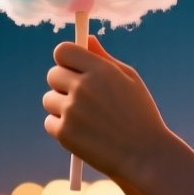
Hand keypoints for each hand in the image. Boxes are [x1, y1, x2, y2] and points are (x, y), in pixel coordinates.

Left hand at [44, 34, 172, 181]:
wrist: (145, 155)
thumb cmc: (140, 114)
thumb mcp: (129, 79)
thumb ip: (104, 58)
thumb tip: (86, 39)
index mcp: (100, 70)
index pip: (63, 51)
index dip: (66, 58)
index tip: (72, 67)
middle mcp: (83, 87)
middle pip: (53, 74)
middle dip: (62, 83)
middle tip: (79, 95)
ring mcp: (72, 111)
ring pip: (49, 99)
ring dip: (61, 106)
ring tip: (85, 117)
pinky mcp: (64, 133)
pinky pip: (49, 122)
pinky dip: (61, 127)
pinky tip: (82, 132)